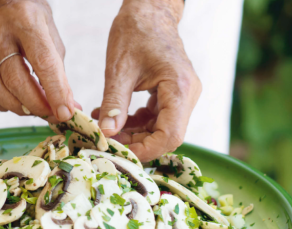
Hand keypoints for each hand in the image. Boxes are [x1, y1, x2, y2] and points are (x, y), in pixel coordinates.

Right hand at [0, 0, 75, 120]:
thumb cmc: (30, 23)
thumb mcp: (50, 38)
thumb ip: (59, 74)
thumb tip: (69, 109)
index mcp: (26, 20)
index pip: (43, 62)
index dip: (55, 92)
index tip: (65, 113)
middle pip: (15, 80)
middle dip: (36, 105)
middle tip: (50, 113)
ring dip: (18, 108)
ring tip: (32, 109)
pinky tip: (11, 102)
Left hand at [93, 0, 201, 161]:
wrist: (149, 11)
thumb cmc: (136, 32)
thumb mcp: (119, 69)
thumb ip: (114, 103)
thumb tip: (106, 133)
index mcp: (179, 88)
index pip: (170, 135)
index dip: (145, 150)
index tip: (119, 153)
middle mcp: (186, 95)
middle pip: (166, 136)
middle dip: (135, 142)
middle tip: (106, 139)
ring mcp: (181, 96)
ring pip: (159, 129)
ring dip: (132, 133)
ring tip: (104, 124)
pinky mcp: (172, 95)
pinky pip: (156, 119)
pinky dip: (134, 122)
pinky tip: (113, 115)